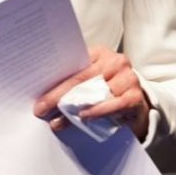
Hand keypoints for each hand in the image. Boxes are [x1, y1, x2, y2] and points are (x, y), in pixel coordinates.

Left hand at [33, 46, 152, 140]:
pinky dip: (97, 111)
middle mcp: (116, 62)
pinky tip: (84, 117)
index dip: (55, 82)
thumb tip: (45, 99)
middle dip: (58, 97)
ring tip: (58, 120)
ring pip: (96, 93)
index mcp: (101, 53)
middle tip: (41, 110)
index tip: (38, 97)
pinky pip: (114, 104)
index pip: (75, 66)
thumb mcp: (91, 82)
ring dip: (74, 109)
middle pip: (82, 79)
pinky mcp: (135, 97)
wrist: (136, 106)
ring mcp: (128, 78)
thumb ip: (74, 85)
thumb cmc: (108, 91)